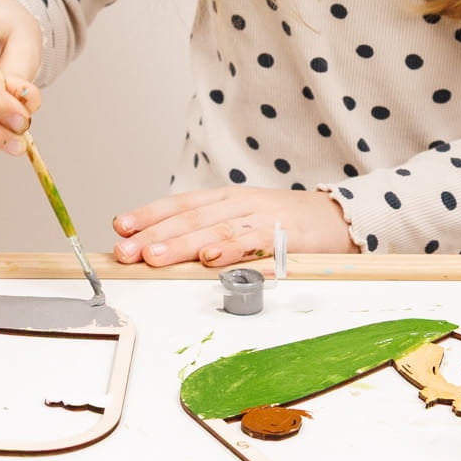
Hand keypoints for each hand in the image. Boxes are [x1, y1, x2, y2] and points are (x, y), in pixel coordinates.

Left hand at [112, 186, 356, 268]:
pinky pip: (253, 242)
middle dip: (154, 234)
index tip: (120, 228)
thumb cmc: (284, 224)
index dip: (149, 215)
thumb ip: (208, 233)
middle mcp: (239, 204)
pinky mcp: (285, 235)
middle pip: (190, 218)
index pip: (180, 205)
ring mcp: (262, 217)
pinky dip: (229, 250)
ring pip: (214, 230)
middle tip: (127, 250)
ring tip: (154, 255)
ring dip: (181, 244)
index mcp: (225, 200)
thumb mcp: (242, 221)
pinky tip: (209, 259)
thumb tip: (161, 250)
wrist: (339, 217)